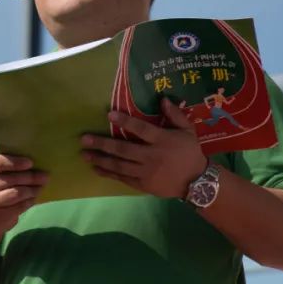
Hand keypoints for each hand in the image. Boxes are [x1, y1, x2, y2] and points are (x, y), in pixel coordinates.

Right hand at [0, 154, 47, 231]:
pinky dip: (30, 200)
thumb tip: (35, 161)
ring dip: (33, 189)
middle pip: (11, 179)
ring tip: (41, 186)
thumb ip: (8, 165)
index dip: (15, 162)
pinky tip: (34, 197)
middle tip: (45, 176)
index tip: (30, 163)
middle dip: (31, 177)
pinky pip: (20, 206)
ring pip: (17, 193)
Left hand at [81, 97, 208, 198]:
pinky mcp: (143, 185)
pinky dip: (109, 174)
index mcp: (162, 140)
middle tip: (84, 140)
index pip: (141, 129)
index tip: (109, 114)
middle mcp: (152, 156)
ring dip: (101, 160)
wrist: (198, 182)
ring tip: (85, 155)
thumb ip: (175, 115)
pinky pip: (123, 178)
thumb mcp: (188, 131)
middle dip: (102, 144)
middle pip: (123, 149)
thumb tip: (162, 98)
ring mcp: (146, 172)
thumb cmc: (191, 153)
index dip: (125, 121)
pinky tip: (96, 169)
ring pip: (120, 165)